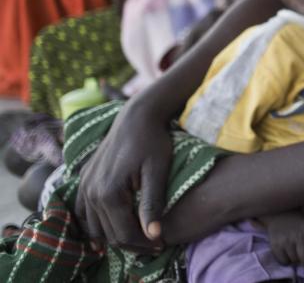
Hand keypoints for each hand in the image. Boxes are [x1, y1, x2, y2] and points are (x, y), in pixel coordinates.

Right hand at [74, 100, 171, 251]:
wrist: (137, 117)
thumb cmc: (153, 141)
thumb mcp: (158, 171)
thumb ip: (153, 204)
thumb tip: (154, 236)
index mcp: (109, 193)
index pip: (124, 233)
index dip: (143, 244)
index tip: (161, 245)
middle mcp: (90, 193)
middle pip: (108, 234)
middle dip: (131, 243)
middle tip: (153, 244)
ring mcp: (84, 186)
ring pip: (94, 227)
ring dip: (114, 236)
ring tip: (139, 236)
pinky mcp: (83, 180)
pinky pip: (83, 212)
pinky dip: (95, 224)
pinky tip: (112, 226)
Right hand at [260, 210, 303, 271]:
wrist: (279, 212)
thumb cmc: (299, 220)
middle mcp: (297, 236)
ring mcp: (285, 241)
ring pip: (294, 261)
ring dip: (297, 261)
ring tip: (298, 254)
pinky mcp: (275, 245)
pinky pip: (283, 261)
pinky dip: (287, 261)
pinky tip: (289, 254)